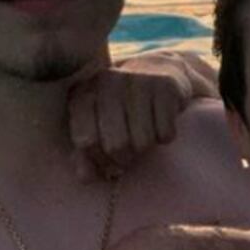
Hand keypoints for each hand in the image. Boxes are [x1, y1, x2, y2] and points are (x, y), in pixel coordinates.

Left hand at [67, 51, 217, 180]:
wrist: (157, 72)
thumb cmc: (121, 109)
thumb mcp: (97, 128)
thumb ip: (85, 155)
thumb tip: (85, 177)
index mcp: (83, 92)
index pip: (86, 142)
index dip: (98, 159)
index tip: (105, 157)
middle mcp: (107, 81)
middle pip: (116, 146)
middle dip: (124, 158)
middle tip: (128, 151)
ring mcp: (137, 79)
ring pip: (142, 142)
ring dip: (145, 148)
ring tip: (143, 133)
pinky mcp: (166, 85)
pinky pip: (165, 133)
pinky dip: (165, 136)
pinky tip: (160, 121)